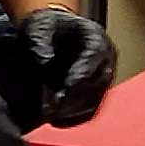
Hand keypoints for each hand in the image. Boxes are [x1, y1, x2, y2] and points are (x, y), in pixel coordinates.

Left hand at [15, 6, 115, 127]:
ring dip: (72, 112)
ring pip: (94, 103)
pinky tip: (55, 119)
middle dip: (73, 100)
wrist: (52, 33)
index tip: (61, 91)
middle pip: (97, 86)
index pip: (93, 62)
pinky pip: (89, 113)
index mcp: (97, 40)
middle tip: (50, 108)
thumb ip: (40, 41)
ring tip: (49, 114)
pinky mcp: (94, 95)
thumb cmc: (47, 28)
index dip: (78, 78)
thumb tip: (45, 62)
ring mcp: (102, 80)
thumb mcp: (39, 26)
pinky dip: (72, 118)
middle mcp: (105, 62)